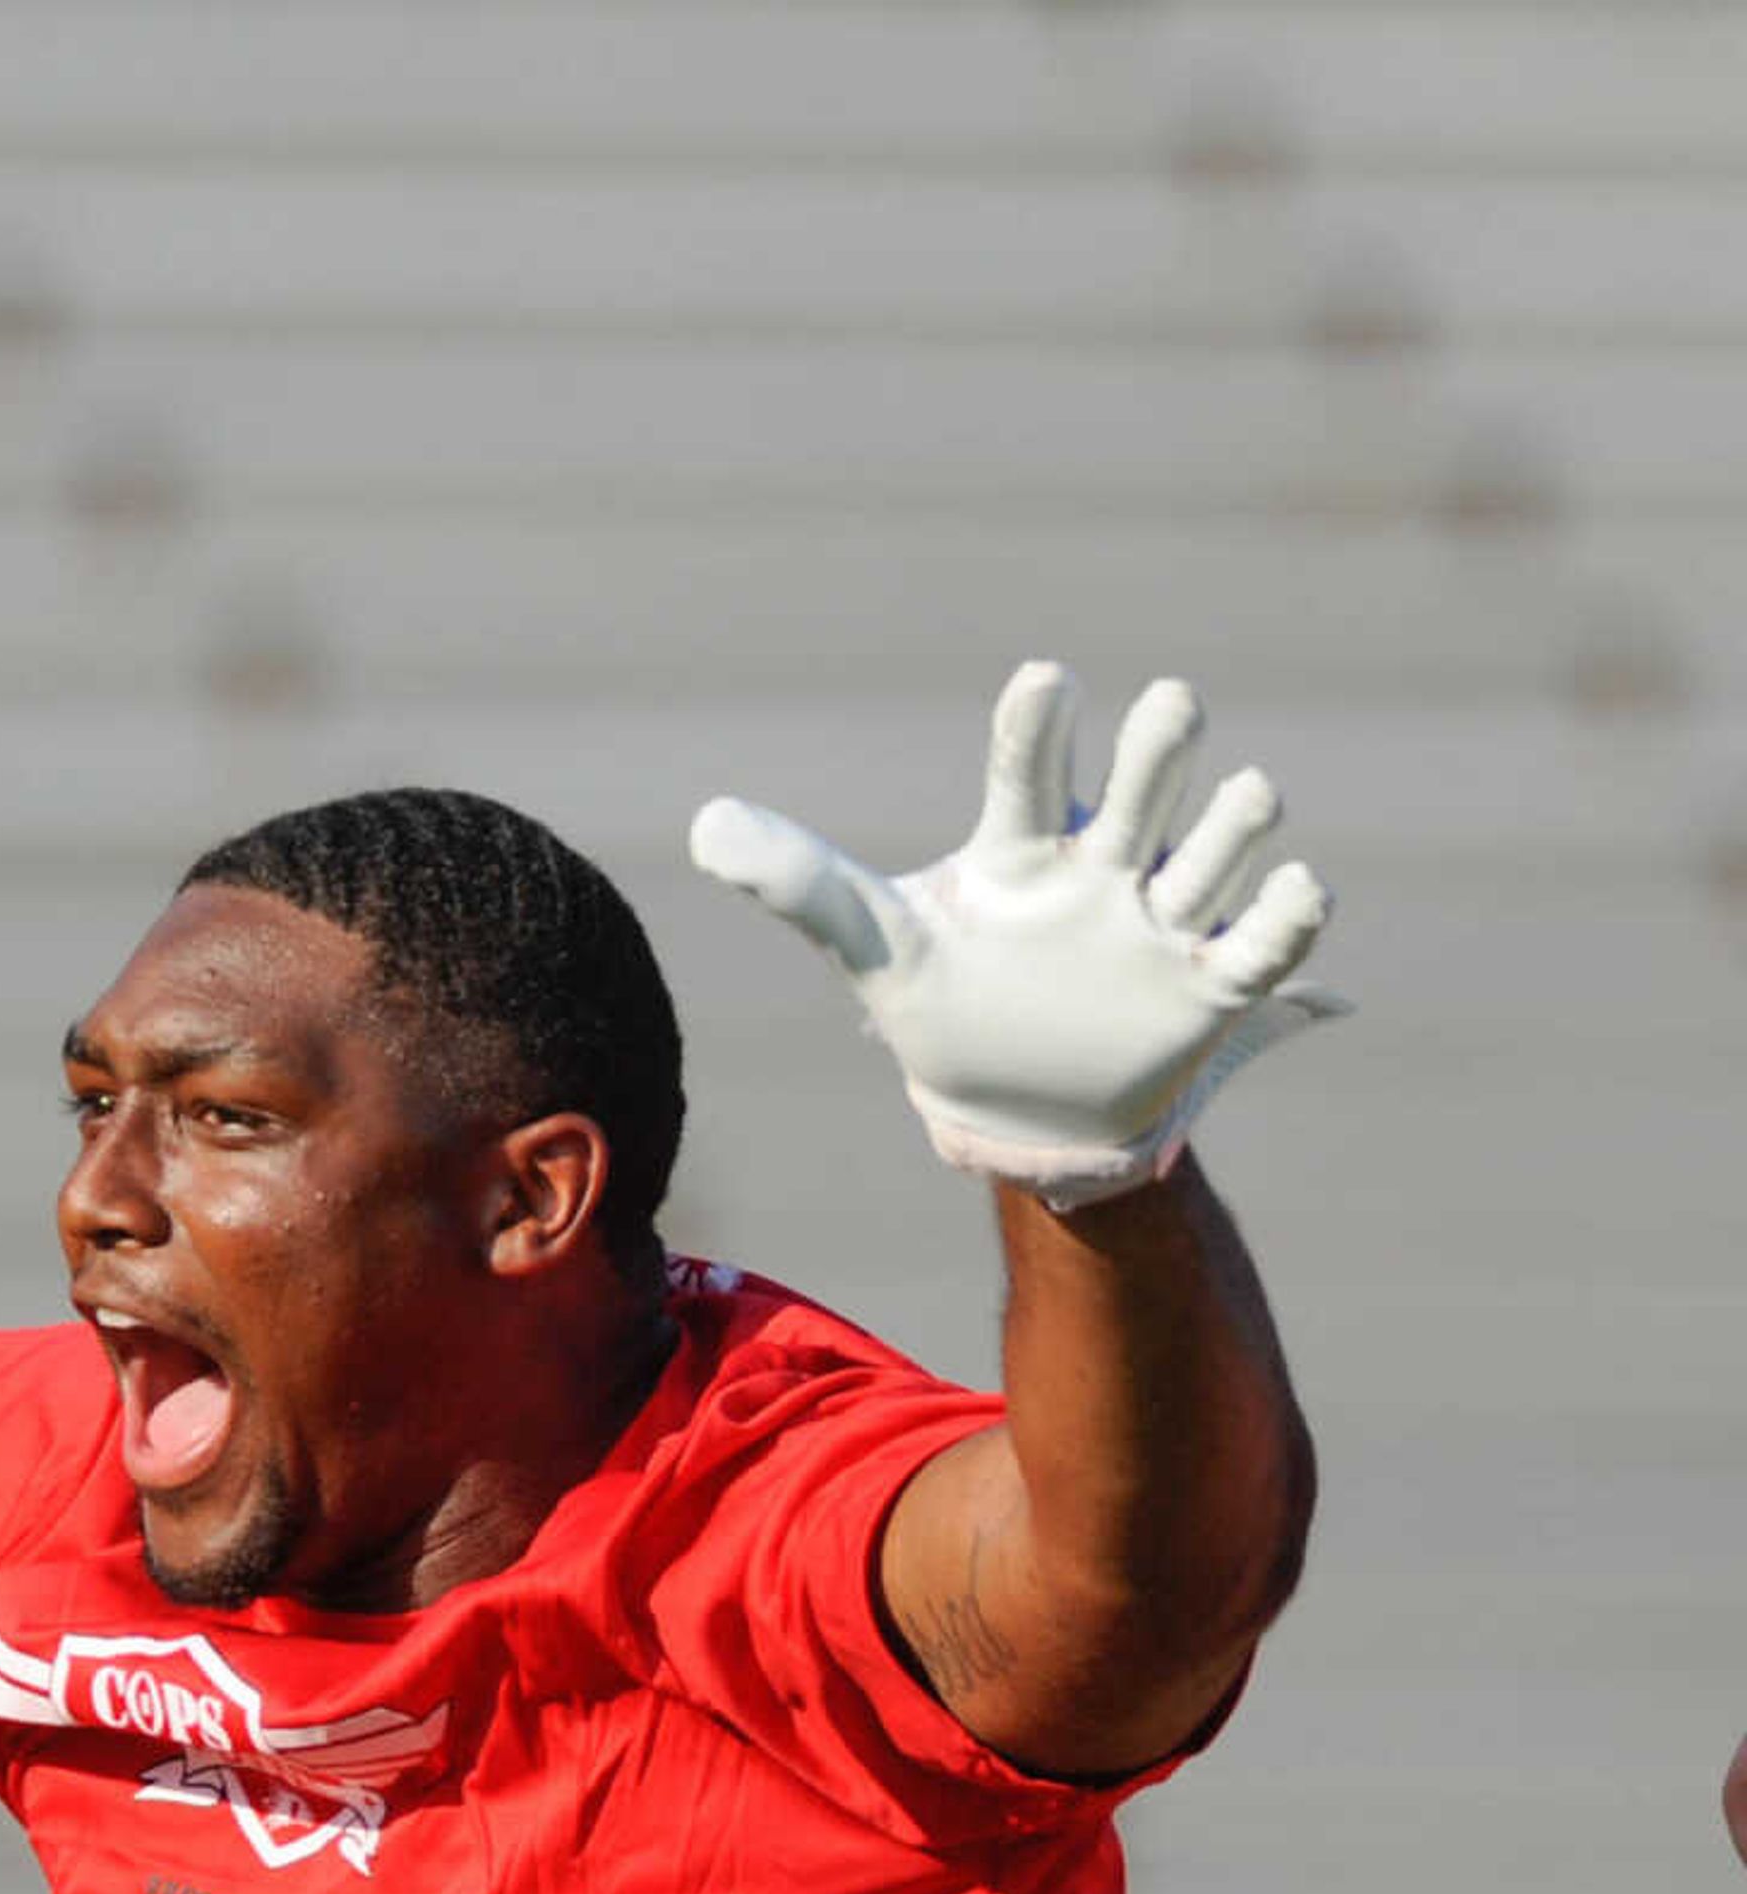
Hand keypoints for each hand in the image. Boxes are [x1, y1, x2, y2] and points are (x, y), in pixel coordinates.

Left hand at [689, 661, 1346, 1208]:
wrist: (1011, 1105)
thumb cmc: (943, 1002)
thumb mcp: (870, 944)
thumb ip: (797, 883)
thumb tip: (701, 822)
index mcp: (1021, 851)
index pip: (1029, 776)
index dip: (1039, 730)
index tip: (1044, 678)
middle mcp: (1102, 870)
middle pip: (1144, 790)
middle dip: (1161, 750)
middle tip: (1170, 706)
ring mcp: (1160, 925)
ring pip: (1217, 852)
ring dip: (1236, 824)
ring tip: (1244, 798)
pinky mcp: (1207, 989)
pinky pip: (1265, 947)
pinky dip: (1290, 919)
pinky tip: (1302, 887)